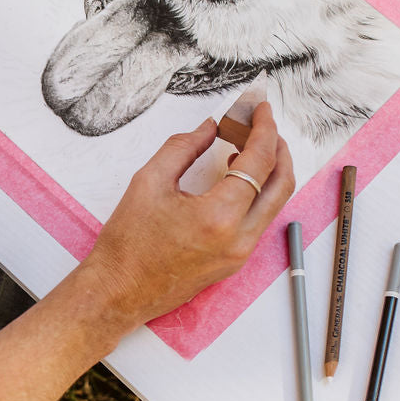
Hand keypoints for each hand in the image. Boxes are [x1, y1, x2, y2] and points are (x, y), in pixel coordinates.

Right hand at [84, 101, 294, 331]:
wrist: (118, 292)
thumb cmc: (127, 244)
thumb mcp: (148, 182)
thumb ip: (183, 147)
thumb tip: (210, 127)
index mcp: (219, 217)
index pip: (259, 162)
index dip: (263, 129)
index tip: (259, 109)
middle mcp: (239, 238)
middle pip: (281, 184)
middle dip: (277, 148)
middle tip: (262, 125)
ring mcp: (240, 254)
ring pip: (275, 204)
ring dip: (269, 171)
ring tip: (247, 146)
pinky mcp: (235, 262)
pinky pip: (259, 220)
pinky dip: (256, 193)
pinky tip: (236, 177)